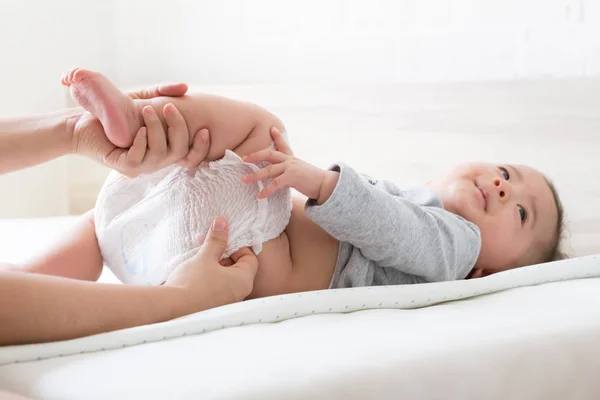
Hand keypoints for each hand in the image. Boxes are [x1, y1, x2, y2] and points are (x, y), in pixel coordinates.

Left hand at [70, 83, 210, 175]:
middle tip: (168, 107)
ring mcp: (140, 165)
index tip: (205, 130)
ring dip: (157, 131)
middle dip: (178, 128)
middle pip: (180, 153)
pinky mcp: (122, 166)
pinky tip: (138, 130)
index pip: (191, 156)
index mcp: (164, 149)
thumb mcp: (143, 98)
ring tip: (147, 111)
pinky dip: (142, 143)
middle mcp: (156, 160)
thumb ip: (163, 92)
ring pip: (160, 155)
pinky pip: (138, 159)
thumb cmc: (114, 112)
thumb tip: (185, 87)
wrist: (84, 122)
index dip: (202, 148)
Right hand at [165, 217, 258, 310]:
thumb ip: (216, 240)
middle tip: (208, 249)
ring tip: (200, 260)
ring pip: (226, 279)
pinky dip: (210, 280)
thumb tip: (222, 222)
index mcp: (243, 281)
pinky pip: (217, 289)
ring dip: (215, 267)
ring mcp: (227, 303)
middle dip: (224, 256)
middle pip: (238, 269)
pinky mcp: (214, 308)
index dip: (238, 247)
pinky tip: (196, 274)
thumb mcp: (205, 256)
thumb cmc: (193, 281)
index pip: (250, 259)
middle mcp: (239, 294)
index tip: (222, 243)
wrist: (171, 308)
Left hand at [242, 127, 338, 203]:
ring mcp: (290, 168)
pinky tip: (260, 196)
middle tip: (243, 158)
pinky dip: (266, 190)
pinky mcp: (292, 177)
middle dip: (255, 155)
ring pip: (268, 170)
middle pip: (269, 154)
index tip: (272, 128)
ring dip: (255, 175)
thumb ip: (292, 173)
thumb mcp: (302, 173)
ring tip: (244, 180)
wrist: (326, 185)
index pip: (284, 145)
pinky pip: (275, 184)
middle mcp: (290, 160)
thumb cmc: (314, 182)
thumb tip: (284, 179)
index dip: (277, 137)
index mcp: (292, 159)